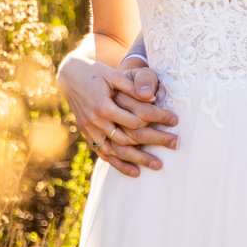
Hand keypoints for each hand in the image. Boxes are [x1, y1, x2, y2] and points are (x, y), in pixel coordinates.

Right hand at [59, 52, 178, 176]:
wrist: (70, 77)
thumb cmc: (96, 73)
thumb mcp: (113, 74)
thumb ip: (131, 87)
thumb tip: (153, 97)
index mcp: (103, 106)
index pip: (136, 118)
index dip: (157, 119)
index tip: (174, 120)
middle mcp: (96, 122)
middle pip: (130, 138)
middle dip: (154, 141)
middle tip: (175, 143)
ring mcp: (91, 131)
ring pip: (117, 151)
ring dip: (138, 159)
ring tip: (158, 165)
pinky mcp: (88, 136)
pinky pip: (104, 154)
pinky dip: (119, 165)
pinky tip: (135, 172)